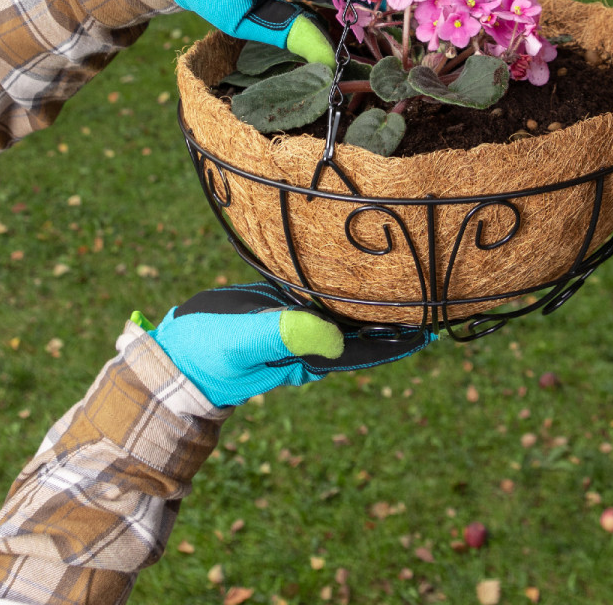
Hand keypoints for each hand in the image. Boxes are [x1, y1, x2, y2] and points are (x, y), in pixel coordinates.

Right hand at [146, 282, 433, 407]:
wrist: (173, 354)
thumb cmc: (207, 354)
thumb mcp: (244, 342)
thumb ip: (286, 335)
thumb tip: (337, 341)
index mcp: (311, 353)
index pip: (368, 347)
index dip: (404, 335)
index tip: (439, 321)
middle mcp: (311, 339)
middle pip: (365, 325)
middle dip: (398, 310)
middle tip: (436, 282)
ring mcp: (297, 320)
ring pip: (345, 306)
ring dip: (374, 291)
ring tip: (409, 265)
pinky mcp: (280, 301)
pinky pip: (319, 289)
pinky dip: (339, 278)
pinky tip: (356, 257)